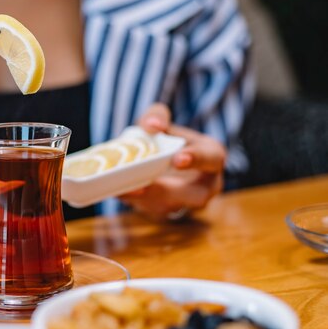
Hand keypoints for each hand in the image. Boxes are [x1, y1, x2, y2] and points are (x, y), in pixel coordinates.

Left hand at [119, 103, 225, 220]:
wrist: (157, 158)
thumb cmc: (166, 138)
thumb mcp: (163, 121)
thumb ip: (157, 117)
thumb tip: (151, 125)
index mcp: (212, 157)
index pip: (211, 159)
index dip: (196, 159)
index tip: (177, 159)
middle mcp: (205, 185)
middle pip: (194, 195)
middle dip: (166, 191)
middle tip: (141, 186)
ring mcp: (187, 202)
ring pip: (169, 207)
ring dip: (144, 200)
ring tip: (122, 189)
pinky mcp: (166, 211)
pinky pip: (151, 210)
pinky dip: (133, 202)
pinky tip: (116, 191)